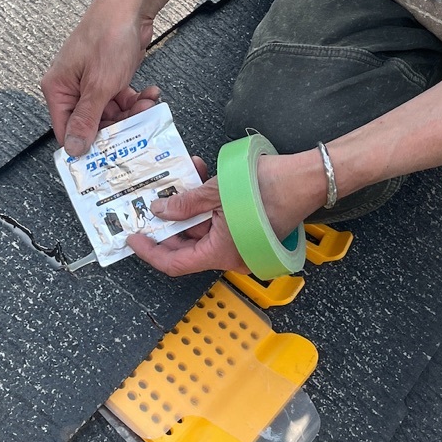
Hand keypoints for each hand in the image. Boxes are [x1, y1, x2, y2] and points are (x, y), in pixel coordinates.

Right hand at [41, 0, 158, 156]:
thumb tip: (73, 148)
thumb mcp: (100, 85)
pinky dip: (135, 100)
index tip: (108, 155)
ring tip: (147, 104)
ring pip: (110, 113)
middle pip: (92, 124)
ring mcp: (90, 82)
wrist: (130, 6)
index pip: (66, 130)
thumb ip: (87, 119)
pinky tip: (149, 93)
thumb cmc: (108, 36)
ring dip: (131, 112)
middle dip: (118, 125)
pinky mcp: (108, 77)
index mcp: (58, 89)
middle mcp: (71, 88)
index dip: (87, 145)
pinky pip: (119, 99)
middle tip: (138, 123)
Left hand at [127, 152, 324, 276]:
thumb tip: (160, 211)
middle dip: (168, 223)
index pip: (175, 263)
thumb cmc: (269, 187)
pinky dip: (206, 204)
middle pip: (187, 246)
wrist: (308, 179)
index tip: (133, 238)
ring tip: (178, 180)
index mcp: (221, 254)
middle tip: (149, 205)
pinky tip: (199, 177)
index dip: (150, 252)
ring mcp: (241, 244)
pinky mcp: (248, 231)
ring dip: (188, 206)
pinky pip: (218, 222)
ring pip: (202, 230)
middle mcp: (231, 256)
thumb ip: (185, 204)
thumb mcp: (217, 192)